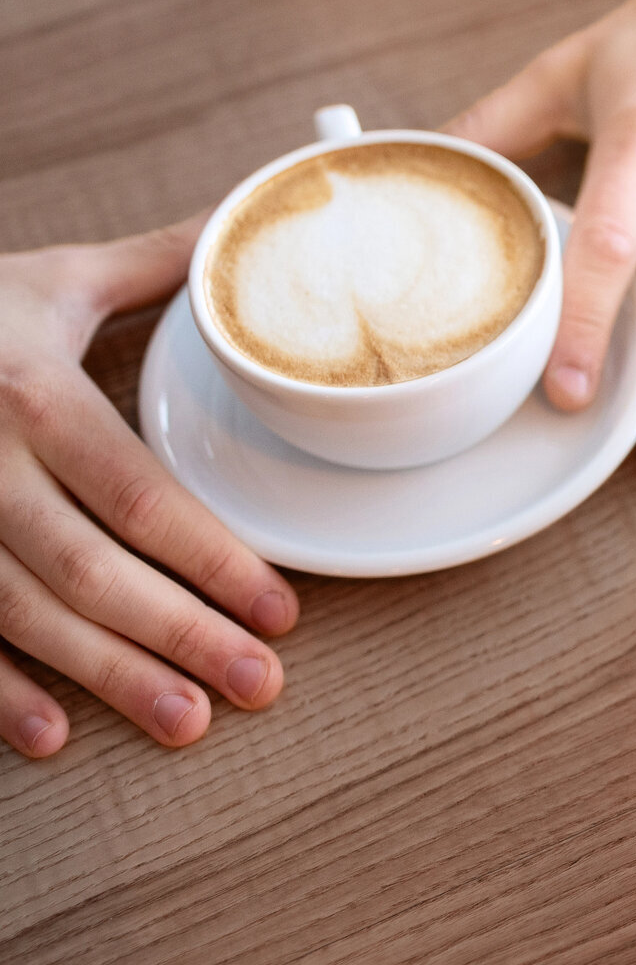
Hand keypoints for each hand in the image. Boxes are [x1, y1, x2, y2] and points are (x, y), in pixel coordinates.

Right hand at [0, 221, 297, 757]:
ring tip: (184, 720)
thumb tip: (246, 228)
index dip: (215, 560)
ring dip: (105, 675)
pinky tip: (49, 736)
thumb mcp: (50, 280)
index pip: (140, 495)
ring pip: (23, 612)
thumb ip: (156, 266)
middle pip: (93, 568)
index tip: (281, 610)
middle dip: (182, 634)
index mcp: (32, 394)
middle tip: (260, 686)